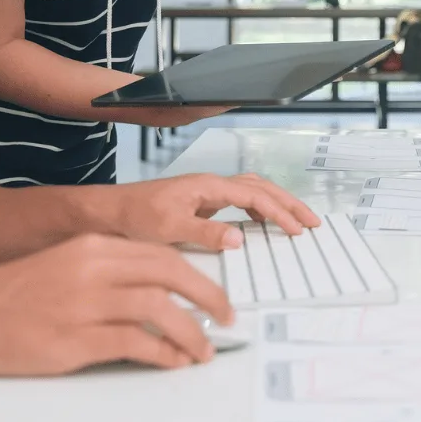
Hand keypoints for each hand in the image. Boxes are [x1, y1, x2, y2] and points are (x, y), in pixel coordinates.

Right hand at [0, 234, 232, 375]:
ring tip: (203, 350)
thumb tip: (167, 292)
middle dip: (208, 297)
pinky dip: (163, 353)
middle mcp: (93, 269)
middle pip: (170, 274)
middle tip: (227, 318)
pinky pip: (135, 343)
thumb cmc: (21, 297)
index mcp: (95, 248)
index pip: (163, 255)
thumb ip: (116, 272)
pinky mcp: (74, 339)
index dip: (199, 276)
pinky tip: (174, 362)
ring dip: (190, 331)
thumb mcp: (70, 266)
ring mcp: (83, 303)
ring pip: (158, 308)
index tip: (216, 295)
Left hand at [89, 173, 320, 251]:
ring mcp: (209, 191)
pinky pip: (243, 198)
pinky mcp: (203, 201)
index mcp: (209, 186)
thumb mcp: (168, 229)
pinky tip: (263, 222)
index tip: (298, 231)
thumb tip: (241, 237)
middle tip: (313, 223)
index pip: (256, 196)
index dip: (280, 213)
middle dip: (290, 204)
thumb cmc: (134, 218)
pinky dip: (261, 207)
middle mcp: (213, 184)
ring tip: (297, 220)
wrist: (107, 212)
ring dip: (278, 203)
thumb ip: (206, 233)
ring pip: (254, 190)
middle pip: (263, 187)